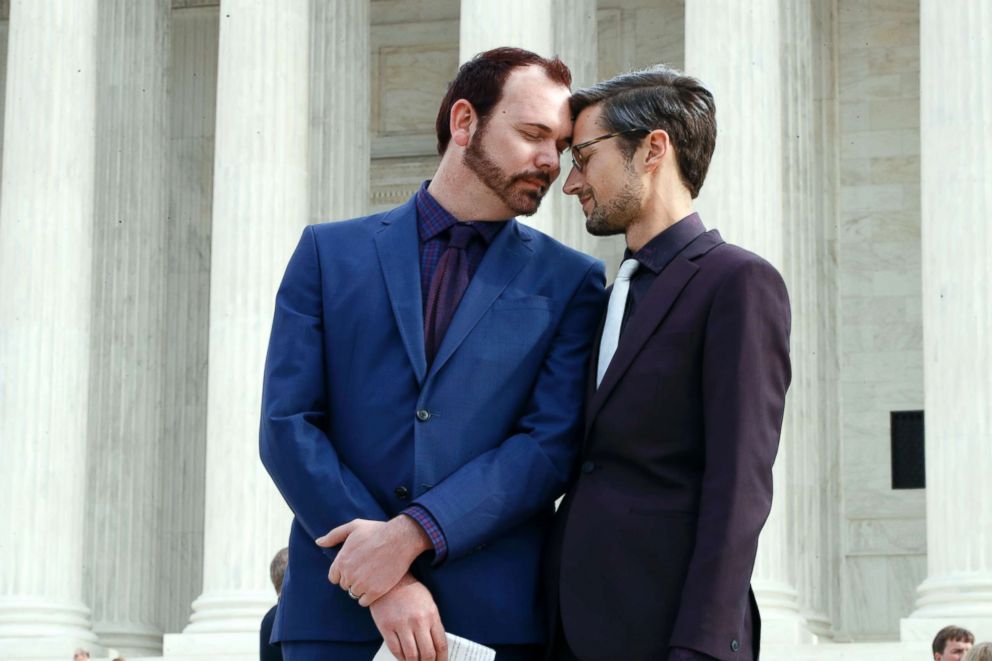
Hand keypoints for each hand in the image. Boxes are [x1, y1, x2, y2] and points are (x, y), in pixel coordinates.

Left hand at [316, 516, 431, 605]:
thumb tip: (318, 542)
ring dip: (361, 588)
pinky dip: (369, 596)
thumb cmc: (377, 531)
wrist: (401, 538)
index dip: (344, 573)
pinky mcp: (375, 591)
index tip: (355, 567)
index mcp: (341, 561)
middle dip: (353, 579)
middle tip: (367, 570)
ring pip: (354, 594)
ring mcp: (361, 584)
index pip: (334, 577)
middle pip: (345, 585)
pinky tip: (377, 585)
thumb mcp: (354, 527)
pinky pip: (364, 602)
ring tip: (373, 577)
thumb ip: (334, 535)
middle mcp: (349, 574)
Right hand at [370, 573, 447, 660]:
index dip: (442, 659)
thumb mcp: (428, 603)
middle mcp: (418, 621)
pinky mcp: (386, 627)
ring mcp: (401, 624)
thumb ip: (432, 624)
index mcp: (431, 615)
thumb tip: (436, 648)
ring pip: (411, 655)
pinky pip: (395, 650)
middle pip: (427, 653)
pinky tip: (403, 658)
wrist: (389, 579)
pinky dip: (400, 658)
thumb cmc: (411, 592)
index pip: (440, 644)